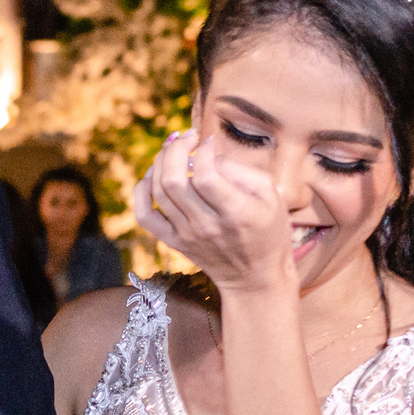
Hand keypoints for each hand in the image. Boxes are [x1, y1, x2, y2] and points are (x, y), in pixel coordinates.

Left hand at [134, 130, 294, 291]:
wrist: (255, 277)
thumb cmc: (268, 230)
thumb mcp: (272, 197)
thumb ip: (242, 171)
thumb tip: (208, 154)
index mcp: (236, 213)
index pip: (206, 176)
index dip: (203, 151)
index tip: (209, 141)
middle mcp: (207, 225)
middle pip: (174, 180)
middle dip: (175, 149)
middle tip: (186, 137)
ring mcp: (186, 235)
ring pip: (158, 191)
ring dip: (159, 162)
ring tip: (172, 149)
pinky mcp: (173, 241)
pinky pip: (144, 215)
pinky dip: (141, 191)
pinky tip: (152, 176)